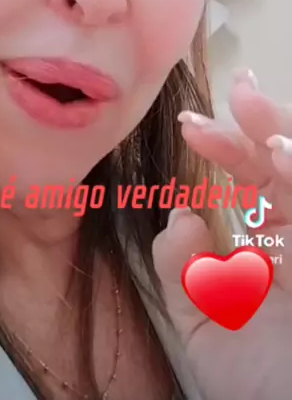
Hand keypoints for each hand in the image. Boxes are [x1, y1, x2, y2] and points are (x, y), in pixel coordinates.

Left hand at [152, 70, 291, 399]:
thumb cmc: (257, 386)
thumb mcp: (205, 325)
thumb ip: (183, 270)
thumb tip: (179, 212)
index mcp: (275, 244)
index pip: (254, 178)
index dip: (225, 146)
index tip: (188, 125)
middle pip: (289, 162)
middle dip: (265, 122)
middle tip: (239, 90)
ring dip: (290, 139)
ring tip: (260, 122)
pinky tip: (282, 157)